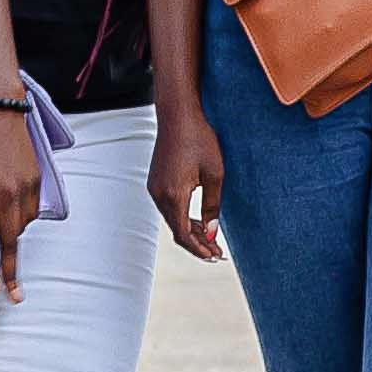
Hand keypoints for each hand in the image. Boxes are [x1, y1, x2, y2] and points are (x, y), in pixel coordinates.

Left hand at [0, 104, 39, 297]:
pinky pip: (31, 210)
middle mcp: (7, 195)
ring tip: (1, 224)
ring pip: (22, 227)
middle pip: (11, 243)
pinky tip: (11, 208)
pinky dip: (22, 216)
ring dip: (12, 235)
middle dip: (11, 271)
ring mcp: (25, 188)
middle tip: (15, 294)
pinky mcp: (36, 180)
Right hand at [150, 103, 227, 261]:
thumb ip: (213, 206)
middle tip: (216, 253)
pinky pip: (169, 208)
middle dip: (197, 244)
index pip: (183, 234)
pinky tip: (198, 221)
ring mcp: (154, 188)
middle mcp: (158, 194)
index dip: (199, 249)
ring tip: (210, 240)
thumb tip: (212, 233)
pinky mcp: (156, 182)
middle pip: (176, 230)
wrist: (178, 115)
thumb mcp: (215, 174)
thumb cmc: (199, 140)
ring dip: (190, 232)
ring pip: (172, 220)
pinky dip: (183, 218)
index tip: (215, 256)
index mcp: (173, 194)